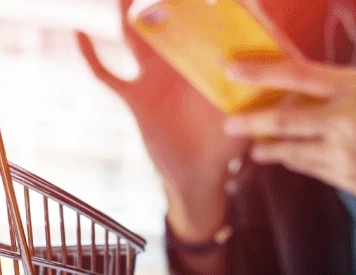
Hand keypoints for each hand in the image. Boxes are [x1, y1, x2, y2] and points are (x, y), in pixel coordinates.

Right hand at [76, 0, 248, 240]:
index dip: (209, 4)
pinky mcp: (136, 98)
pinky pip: (108, 75)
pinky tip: (78, 33)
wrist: (199, 177)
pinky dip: (91, 55)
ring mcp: (154, 78)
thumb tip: (277, 74)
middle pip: (167, 19)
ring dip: (126, 12)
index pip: (207, 23)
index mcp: (206, 64)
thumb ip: (257, 95)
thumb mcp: (246, 115)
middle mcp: (179, 64)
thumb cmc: (228, 146)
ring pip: (135, 36)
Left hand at [223, 60, 355, 274]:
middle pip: (283, 116)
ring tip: (255, 147)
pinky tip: (286, 159)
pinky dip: (295, 162)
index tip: (231, 71)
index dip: (259, 72)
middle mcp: (349, 117)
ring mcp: (347, 152)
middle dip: (251, 121)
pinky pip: (310, 169)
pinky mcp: (349, 180)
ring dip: (269, 147)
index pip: (297, 74)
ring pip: (292, 148)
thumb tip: (309, 92)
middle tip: (230, 124)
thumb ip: (351, 94)